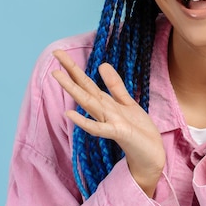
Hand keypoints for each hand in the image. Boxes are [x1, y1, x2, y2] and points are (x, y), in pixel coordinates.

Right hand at [51, 50, 164, 196]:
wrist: (151, 154)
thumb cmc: (138, 130)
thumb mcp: (127, 103)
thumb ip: (114, 86)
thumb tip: (102, 65)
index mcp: (105, 103)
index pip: (86, 82)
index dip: (74, 67)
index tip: (58, 51)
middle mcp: (103, 111)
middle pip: (84, 89)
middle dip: (70, 72)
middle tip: (55, 53)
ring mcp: (109, 122)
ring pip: (88, 103)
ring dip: (73, 89)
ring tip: (57, 74)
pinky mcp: (118, 133)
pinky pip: (99, 128)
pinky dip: (85, 122)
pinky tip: (70, 113)